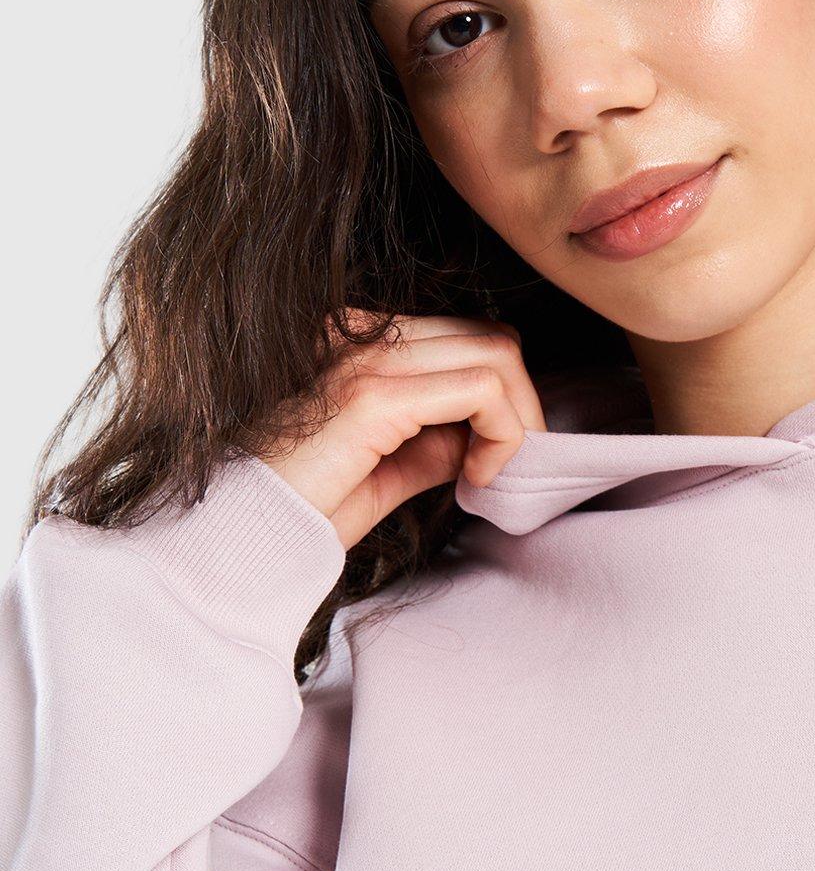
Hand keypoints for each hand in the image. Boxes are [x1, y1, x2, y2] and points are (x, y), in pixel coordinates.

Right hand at [257, 310, 545, 551]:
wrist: (237, 537)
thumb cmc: (298, 510)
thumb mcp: (384, 470)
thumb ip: (431, 445)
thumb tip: (482, 439)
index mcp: (356, 339)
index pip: (465, 338)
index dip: (501, 398)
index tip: (489, 460)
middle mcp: (360, 333)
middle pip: (490, 339)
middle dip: (521, 407)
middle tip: (505, 468)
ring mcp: (365, 358)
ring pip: (497, 356)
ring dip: (517, 422)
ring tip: (489, 474)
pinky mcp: (373, 396)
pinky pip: (482, 392)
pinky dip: (502, 436)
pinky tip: (476, 478)